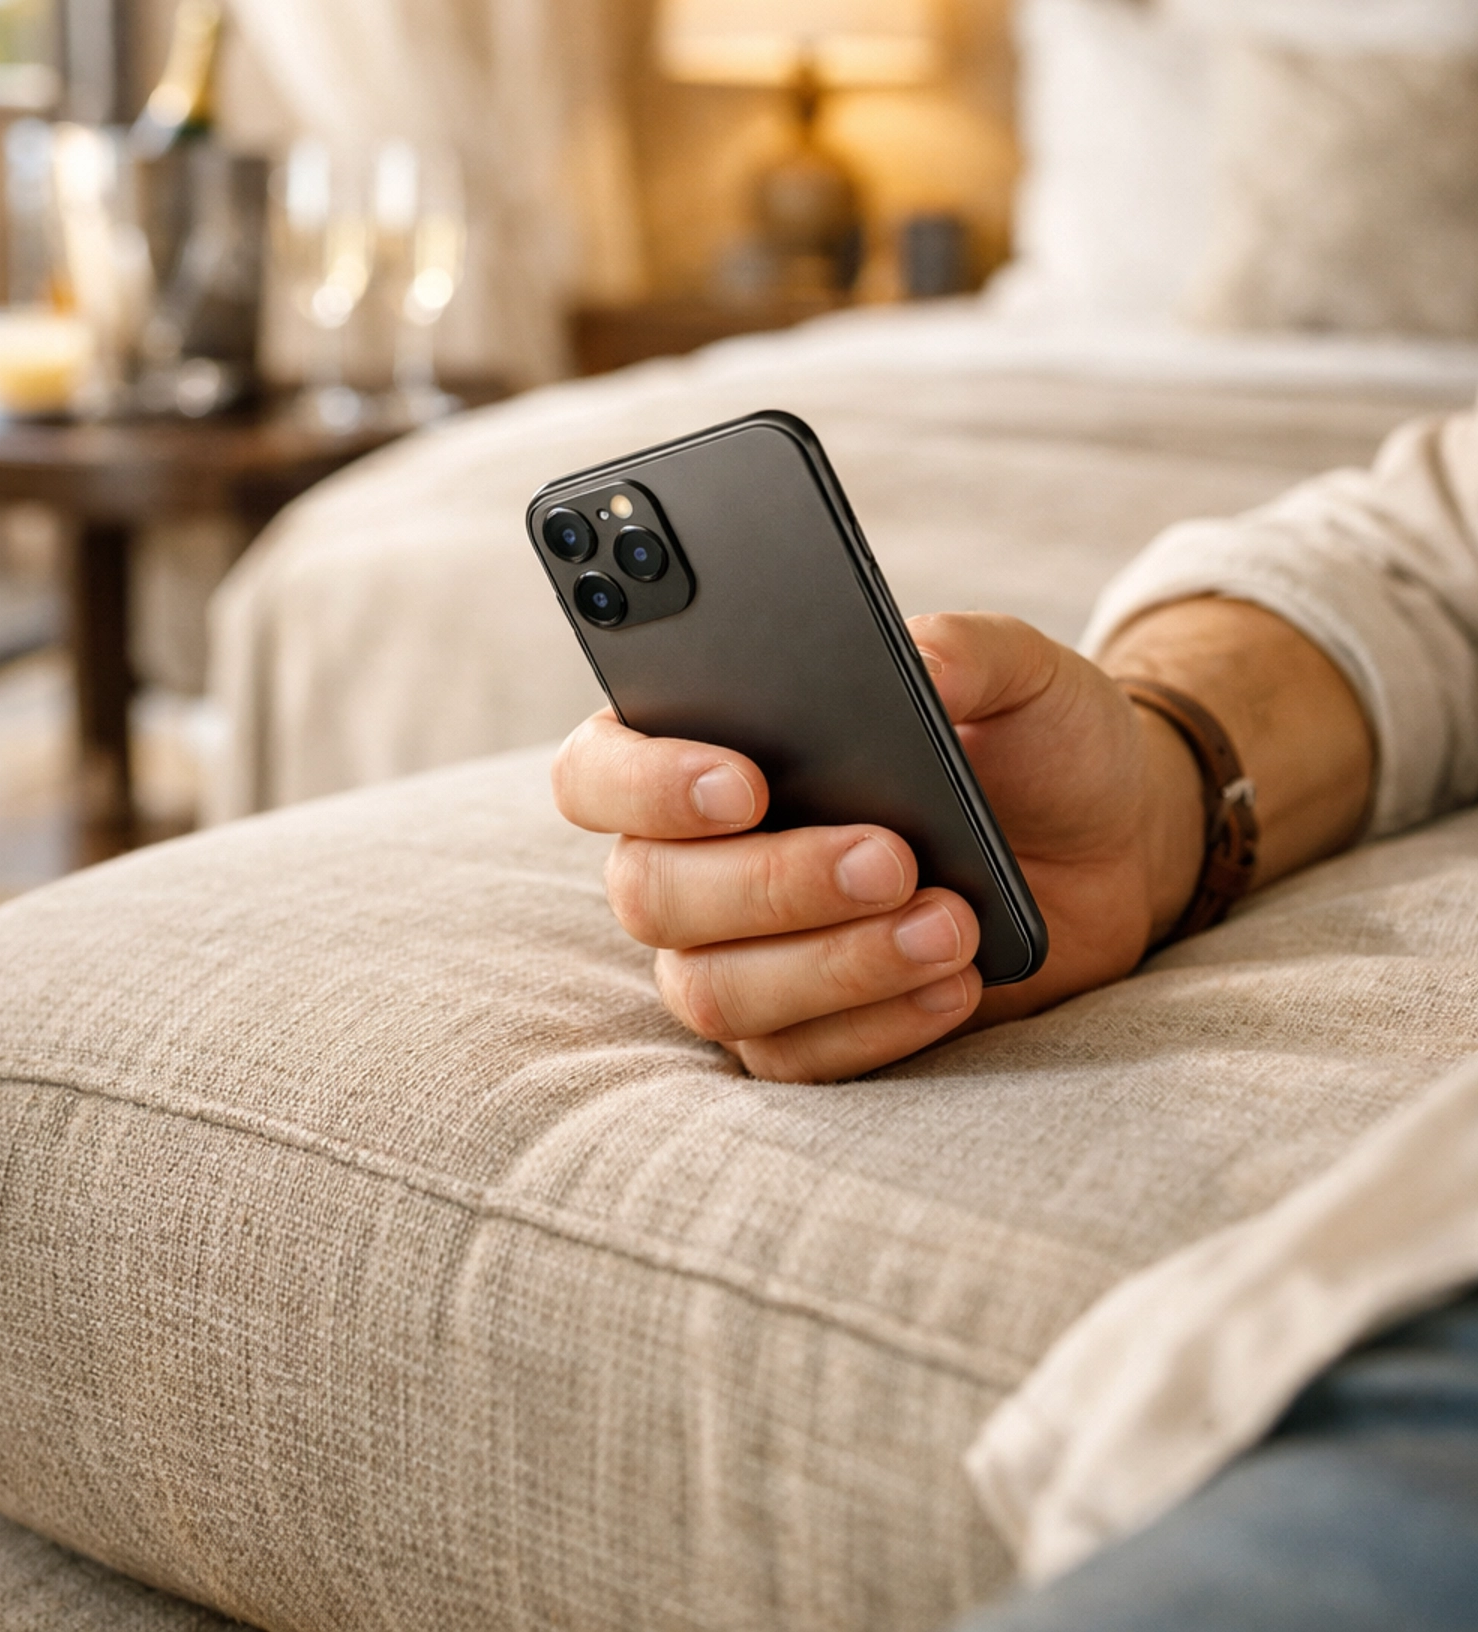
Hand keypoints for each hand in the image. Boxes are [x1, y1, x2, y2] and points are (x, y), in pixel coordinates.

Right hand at [551, 612, 1206, 1082]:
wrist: (1110, 843)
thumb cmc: (1033, 739)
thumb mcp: (1021, 672)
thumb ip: (967, 651)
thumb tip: (917, 665)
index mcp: (705, 742)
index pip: (600, 770)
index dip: (645, 784)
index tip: (743, 782)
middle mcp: (695, 854)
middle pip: (651, 891)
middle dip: (771, 881)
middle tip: (890, 855)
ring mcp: (740, 952)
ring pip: (713, 989)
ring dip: (832, 962)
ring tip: (950, 924)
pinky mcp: (803, 1031)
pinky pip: (794, 1059)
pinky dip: (877, 1025)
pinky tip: (956, 982)